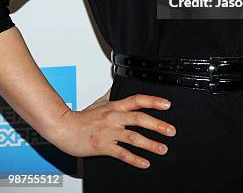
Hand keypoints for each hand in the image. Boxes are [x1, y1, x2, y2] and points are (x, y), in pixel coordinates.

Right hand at [53, 89, 176, 168]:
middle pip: (139, 119)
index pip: (137, 100)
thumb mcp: (98, 102)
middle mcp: (114, 117)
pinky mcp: (102, 146)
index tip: (167, 104)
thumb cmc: (81, 117)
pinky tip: (145, 163)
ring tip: (163, 148)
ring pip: (133, 137)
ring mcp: (108, 132)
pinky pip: (121, 153)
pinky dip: (134, 159)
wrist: (64, 128)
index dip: (153, 101)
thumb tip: (115, 87)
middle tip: (171, 130)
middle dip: (157, 125)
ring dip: (150, 144)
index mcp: (114, 106)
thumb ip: (110, 97)